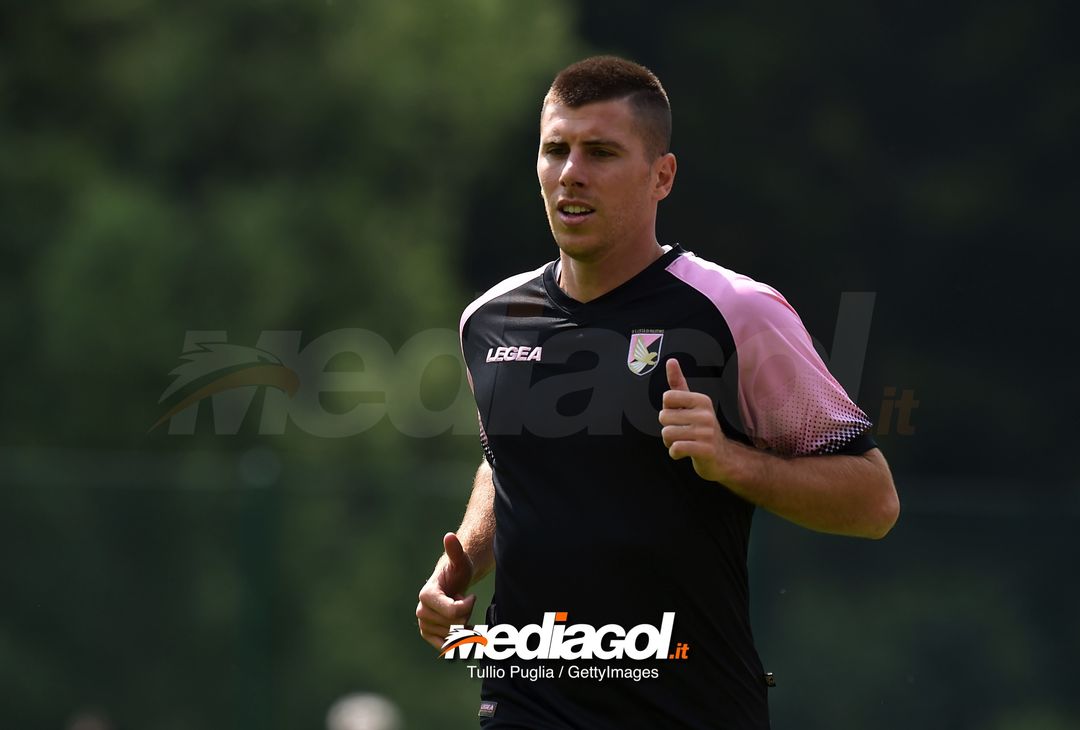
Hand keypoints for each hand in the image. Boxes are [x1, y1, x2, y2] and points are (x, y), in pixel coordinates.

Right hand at [416, 532, 476, 649]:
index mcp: (427, 595)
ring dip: (463, 624)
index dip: (468, 605)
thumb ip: (455, 550)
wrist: (452, 584)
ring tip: (458, 610)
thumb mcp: (460, 560)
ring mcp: (424, 625)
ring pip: (455, 635)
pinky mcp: (428, 635)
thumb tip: (449, 536)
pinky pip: (446, 647)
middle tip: (461, 601)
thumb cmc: (458, 571)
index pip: (454, 612)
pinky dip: (457, 643)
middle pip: (456, 624)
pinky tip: (463, 632)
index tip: (470, 595)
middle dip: (465, 614)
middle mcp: (422, 612)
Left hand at [659, 358, 735, 483]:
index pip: (667, 397)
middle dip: (667, 428)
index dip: (667, 409)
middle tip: (681, 432)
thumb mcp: (691, 404)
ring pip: (667, 434)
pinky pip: (675, 449)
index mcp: (701, 400)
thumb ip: (678, 384)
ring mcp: (706, 433)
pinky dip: (674, 453)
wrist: (722, 457)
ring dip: (669, 442)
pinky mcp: (705, 450)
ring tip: (683, 442)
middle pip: (663, 417)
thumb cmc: (701, 428)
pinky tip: (683, 452)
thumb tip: (671, 360)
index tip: (680, 416)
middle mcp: (705, 414)